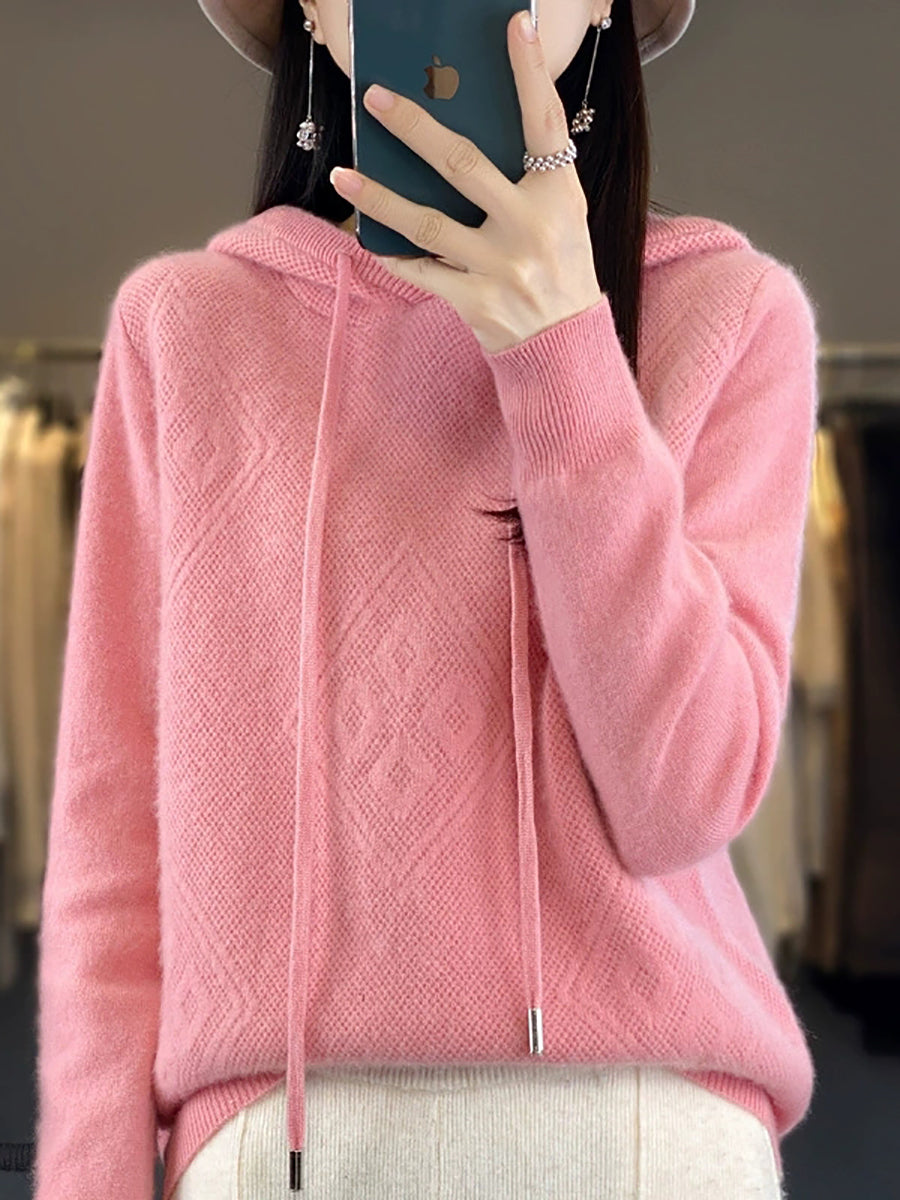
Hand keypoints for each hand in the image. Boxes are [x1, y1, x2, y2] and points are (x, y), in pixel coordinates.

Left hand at [330, 9, 605, 354]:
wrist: (565, 345)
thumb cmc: (560, 268)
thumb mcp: (563, 215)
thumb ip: (528, 175)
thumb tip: (465, 130)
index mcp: (559, 196)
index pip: (544, 122)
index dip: (529, 73)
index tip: (513, 25)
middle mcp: (530, 228)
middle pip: (464, 166)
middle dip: (415, 128)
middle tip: (377, 99)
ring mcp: (500, 268)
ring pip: (427, 221)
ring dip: (380, 196)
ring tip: (344, 175)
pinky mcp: (475, 302)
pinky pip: (421, 271)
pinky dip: (390, 252)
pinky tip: (363, 234)